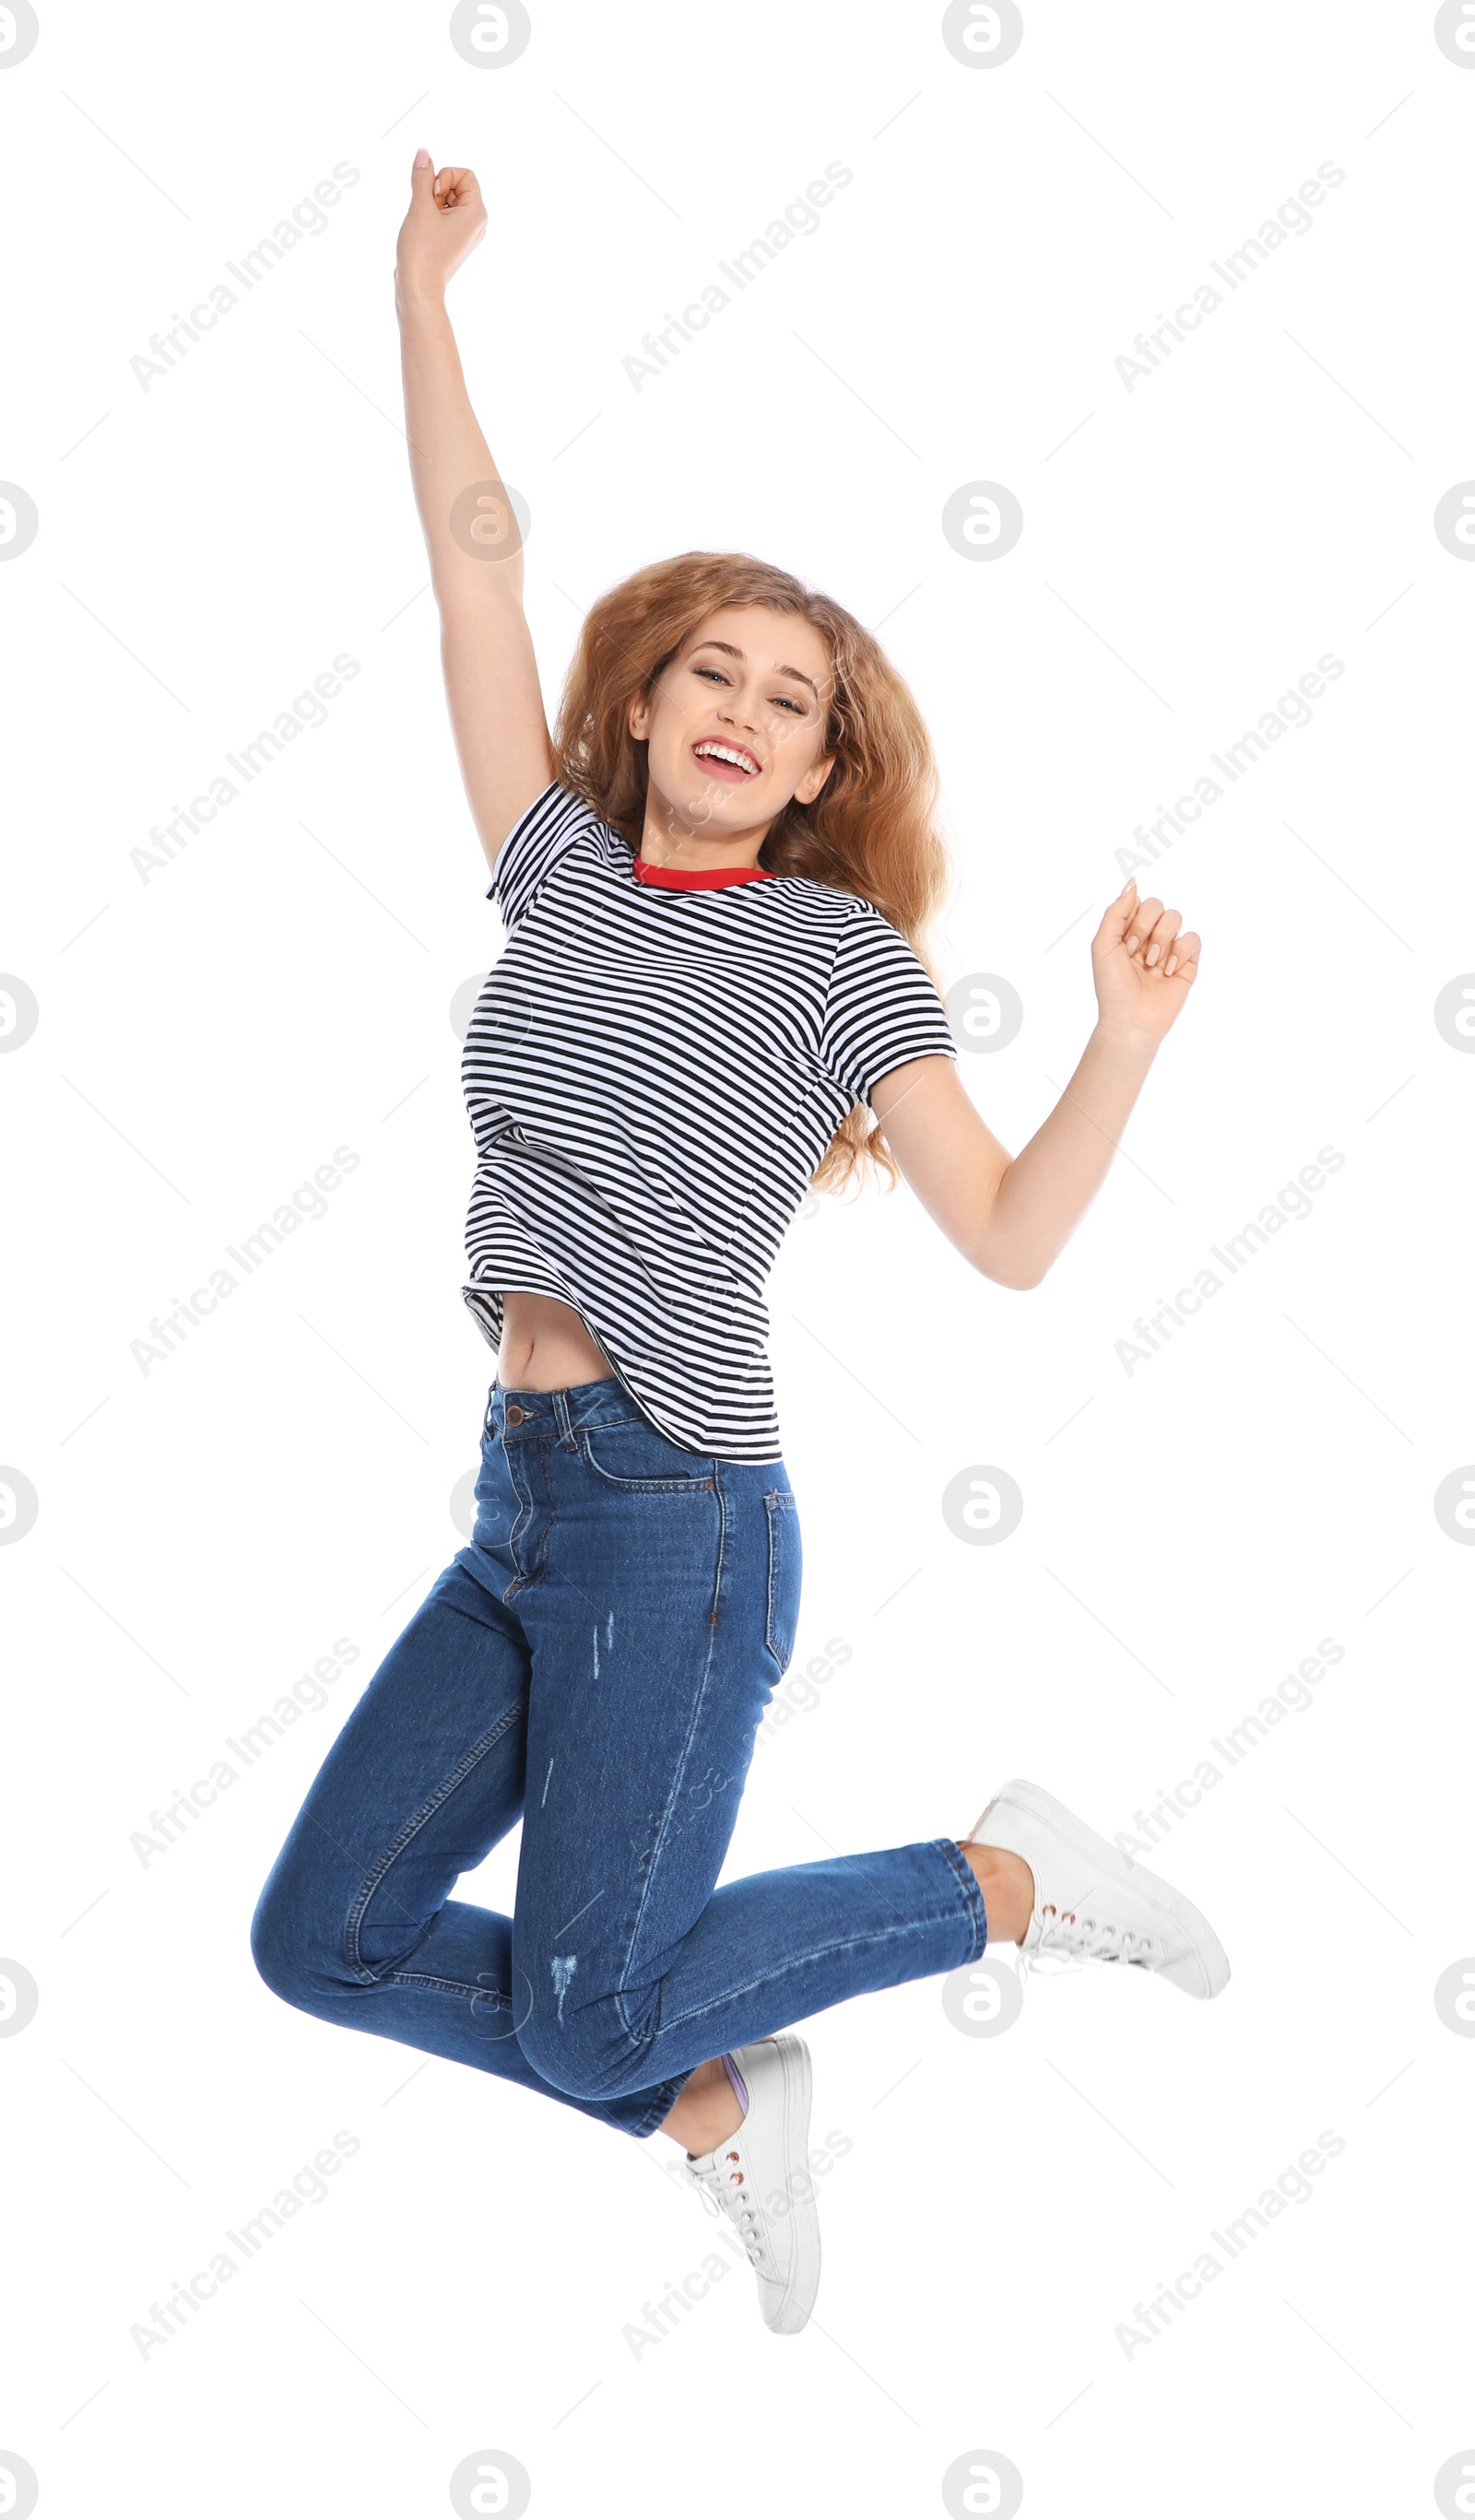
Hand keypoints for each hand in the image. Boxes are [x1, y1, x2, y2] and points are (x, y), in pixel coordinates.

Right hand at [395, 152, 486, 307]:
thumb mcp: (420, 207)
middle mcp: (476, 223)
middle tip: (427, 211)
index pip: (465, 174)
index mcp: (477, 213)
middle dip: (437, 190)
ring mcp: (465, 233)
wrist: (418, 288)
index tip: (434, 195)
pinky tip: (422, 229)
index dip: (445, 176)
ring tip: (424, 222)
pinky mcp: (454, 240)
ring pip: (448, 200)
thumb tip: (423, 153)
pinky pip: (444, 215)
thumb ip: (422, 176)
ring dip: (431, 202)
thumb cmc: (422, 251)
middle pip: (457, 185)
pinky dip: (431, 214)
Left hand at [1090, 879, 1200, 1041]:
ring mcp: (1169, 948)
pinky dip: (1180, 952)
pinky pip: (1193, 938)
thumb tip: (1134, 881)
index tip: (1124, 944)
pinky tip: (1168, 970)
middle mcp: (1150, 936)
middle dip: (1145, 927)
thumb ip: (1116, 911)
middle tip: (1136, 954)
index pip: (1139, 901)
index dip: (1132, 918)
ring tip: (1152, 965)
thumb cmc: (1112, 986)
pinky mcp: (1188, 963)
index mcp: (1128, 931)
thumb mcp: (1103, 945)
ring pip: (1176, 917)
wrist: (1131, 1019)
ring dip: (1161, 940)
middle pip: (1158, 905)